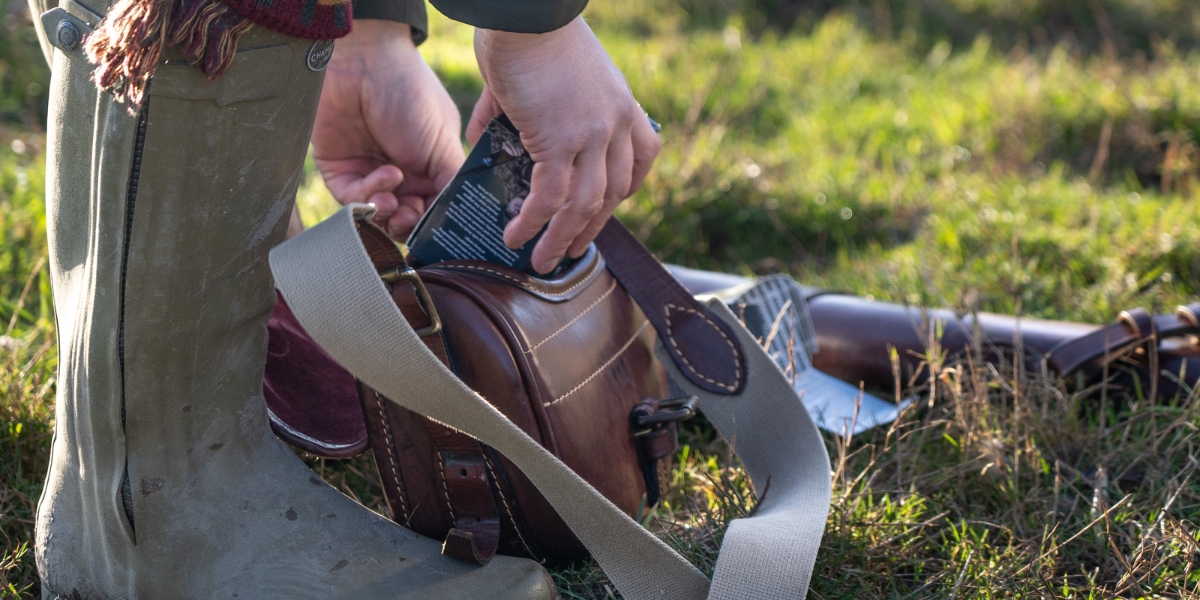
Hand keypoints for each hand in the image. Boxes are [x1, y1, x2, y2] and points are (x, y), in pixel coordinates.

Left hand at [312, 21, 463, 239]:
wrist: (365, 63)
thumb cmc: (411, 95)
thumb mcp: (444, 143)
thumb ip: (450, 183)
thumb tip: (456, 219)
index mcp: (429, 170)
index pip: (433, 211)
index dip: (434, 223)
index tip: (437, 225)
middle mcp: (400, 176)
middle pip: (404, 219)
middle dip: (408, 223)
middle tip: (411, 215)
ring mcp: (369, 174)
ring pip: (378, 216)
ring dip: (388, 213)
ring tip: (394, 200)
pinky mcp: (340, 172)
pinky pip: (353, 200)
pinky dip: (368, 196)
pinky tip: (384, 177)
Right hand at [471, 17, 659, 272]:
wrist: (527, 12)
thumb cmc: (528, 32)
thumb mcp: (545, 77)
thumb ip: (520, 112)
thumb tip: (483, 136)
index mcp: (622, 105)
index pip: (640, 160)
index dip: (625, 190)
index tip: (607, 208)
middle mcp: (616, 124)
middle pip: (613, 192)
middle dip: (592, 227)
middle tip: (571, 249)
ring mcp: (592, 135)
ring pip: (584, 205)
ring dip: (562, 239)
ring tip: (542, 260)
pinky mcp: (560, 140)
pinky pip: (550, 196)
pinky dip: (533, 222)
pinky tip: (516, 236)